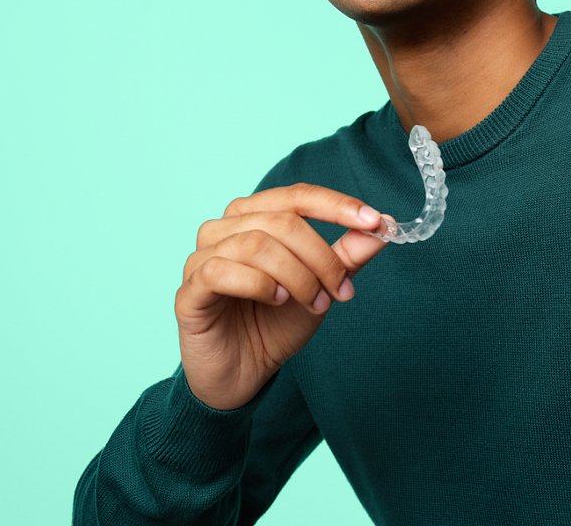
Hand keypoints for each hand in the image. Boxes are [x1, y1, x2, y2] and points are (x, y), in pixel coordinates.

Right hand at [175, 183, 386, 410]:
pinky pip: (222, 270)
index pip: (297, 196)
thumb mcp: (321, 288)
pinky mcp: (188, 290)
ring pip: (256, 244)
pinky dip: (260, 284)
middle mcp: (223, 228)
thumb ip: (346, 257)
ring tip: (314, 303)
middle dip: (321, 257)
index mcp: (254, 217)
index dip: (337, 205)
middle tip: (341, 291)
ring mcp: (201, 257)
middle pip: (282, 221)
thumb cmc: (275, 324)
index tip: (374, 222)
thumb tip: (382, 227)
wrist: (243, 375)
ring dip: (297, 276)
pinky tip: (277, 301)